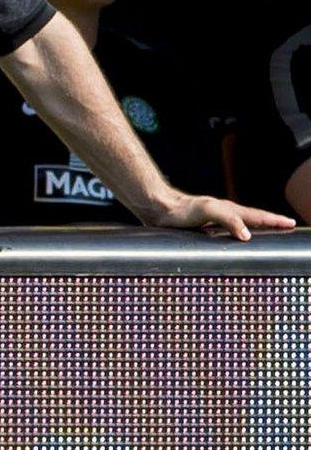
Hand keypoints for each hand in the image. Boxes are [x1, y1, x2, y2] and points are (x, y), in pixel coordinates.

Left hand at [143, 193, 294, 239]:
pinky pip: (227, 232)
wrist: (159, 208)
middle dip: (271, 222)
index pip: (258, 216)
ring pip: (241, 225)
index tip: (290, 223)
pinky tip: (235, 241)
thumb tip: (248, 235)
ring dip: (256, 228)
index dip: (274, 220)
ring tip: (267, 233)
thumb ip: (228, 220)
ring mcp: (214, 221)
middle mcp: (224, 214)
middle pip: (253, 218)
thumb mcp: (207, 210)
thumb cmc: (181, 209)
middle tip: (286, 226)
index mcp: (229, 209)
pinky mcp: (203, 228)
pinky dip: (238, 235)